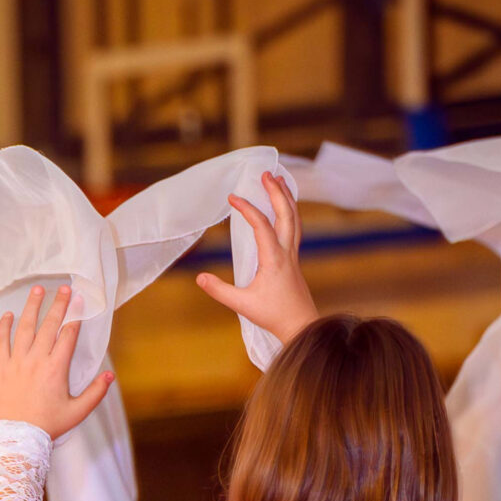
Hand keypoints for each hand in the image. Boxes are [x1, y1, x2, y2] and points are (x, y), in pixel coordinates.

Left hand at [0, 285, 115, 437]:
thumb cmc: (48, 426)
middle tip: (64, 288)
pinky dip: (4, 327)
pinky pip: (0, 342)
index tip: (79, 301)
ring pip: (25, 328)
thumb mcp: (78, 412)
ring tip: (37, 290)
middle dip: (58, 304)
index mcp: (56, 369)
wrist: (17, 439)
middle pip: (49, 325)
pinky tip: (9, 314)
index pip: (68, 335)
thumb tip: (110, 375)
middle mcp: (36, 361)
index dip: (75, 316)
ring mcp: (16, 362)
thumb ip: (96, 392)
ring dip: (32, 307)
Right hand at [193, 171, 316, 344]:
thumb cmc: (273, 316)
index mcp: (274, 259)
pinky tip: (285, 207)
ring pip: (295, 218)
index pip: (261, 225)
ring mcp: (294, 254)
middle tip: (266, 174)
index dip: (246, 209)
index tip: (232, 197)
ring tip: (278, 180)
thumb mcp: (242, 305)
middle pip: (286, 214)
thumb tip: (199, 277)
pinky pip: (295, 228)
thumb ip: (220, 290)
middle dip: (276, 192)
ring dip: (287, 197)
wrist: (301, 326)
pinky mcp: (294, 259)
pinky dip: (290, 212)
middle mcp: (287, 252)